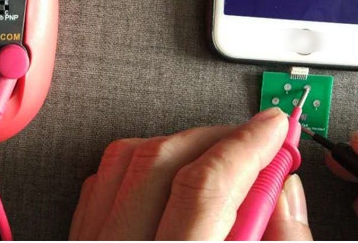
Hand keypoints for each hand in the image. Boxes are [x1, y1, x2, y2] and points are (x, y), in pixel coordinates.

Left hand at [69, 108, 311, 239]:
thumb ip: (279, 242)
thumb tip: (281, 186)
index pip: (206, 188)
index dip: (247, 147)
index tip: (276, 126)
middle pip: (161, 161)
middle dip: (218, 138)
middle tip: (258, 140)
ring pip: (126, 160)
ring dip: (180, 145)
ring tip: (222, 156)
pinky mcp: (76, 239)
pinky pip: (102, 180)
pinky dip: (142, 165)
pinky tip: (173, 176)